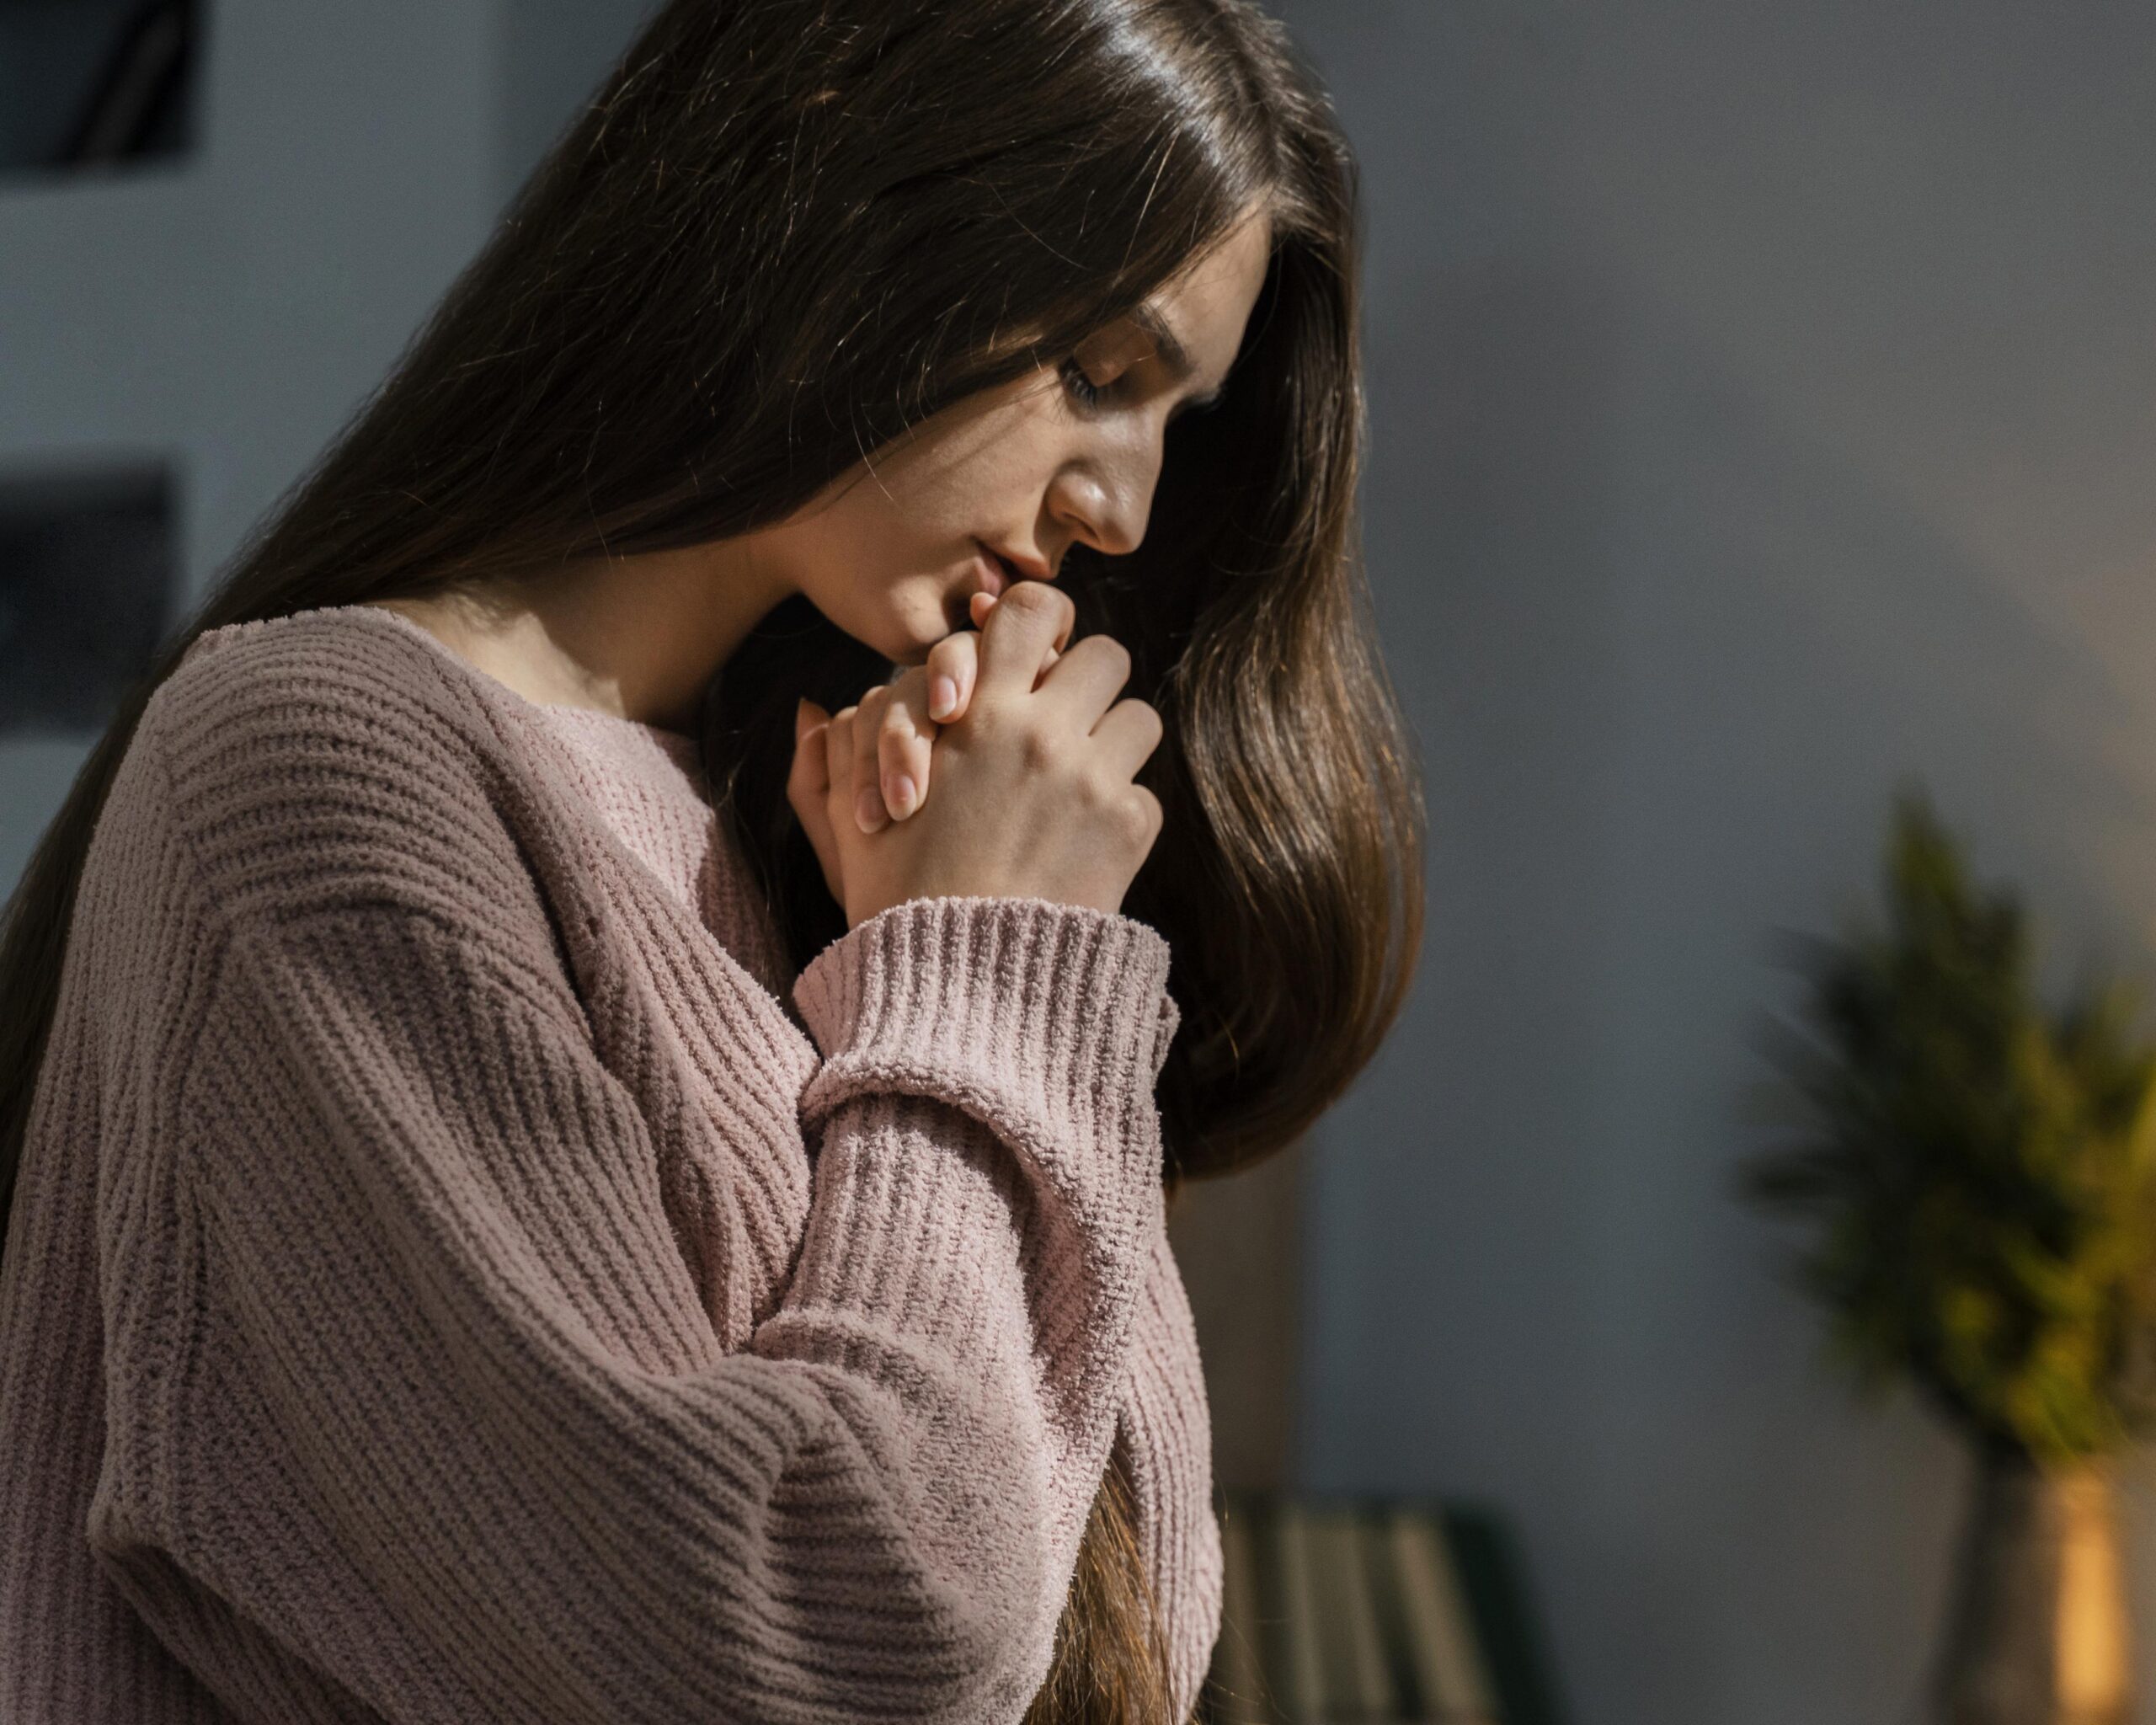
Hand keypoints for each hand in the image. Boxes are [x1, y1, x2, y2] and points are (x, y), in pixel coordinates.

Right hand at [794, 582, 1162, 927]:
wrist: (957, 984)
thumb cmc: (894, 905)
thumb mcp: (841, 830)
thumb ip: (822, 763)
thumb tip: (814, 709)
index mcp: (974, 711)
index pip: (1033, 611)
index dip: (1039, 626)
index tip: (1029, 661)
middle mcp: (1040, 730)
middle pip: (1107, 654)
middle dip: (1088, 683)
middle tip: (1066, 720)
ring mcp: (1091, 777)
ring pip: (1139, 717)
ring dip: (1114, 744)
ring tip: (1080, 783)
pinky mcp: (1127, 829)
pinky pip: (1146, 791)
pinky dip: (1121, 814)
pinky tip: (1083, 845)